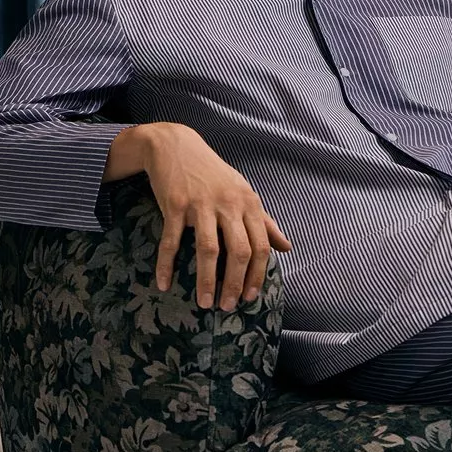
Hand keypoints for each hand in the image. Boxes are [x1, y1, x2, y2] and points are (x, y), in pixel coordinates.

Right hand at [139, 123, 291, 310]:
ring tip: (205, 303)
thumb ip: (264, 221)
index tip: (251, 297)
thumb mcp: (242, 193)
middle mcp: (228, 203)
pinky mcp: (175, 204)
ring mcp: (201, 204)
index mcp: (248, 202)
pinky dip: (167, 264)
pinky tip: (164, 283)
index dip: (257, 275)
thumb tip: (286, 247)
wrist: (174, 145)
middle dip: (235, 284)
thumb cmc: (212, 174)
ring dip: (207, 281)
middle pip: (239, 251)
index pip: (260, 246)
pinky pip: (172, 241)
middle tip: (229, 306)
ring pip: (209, 250)